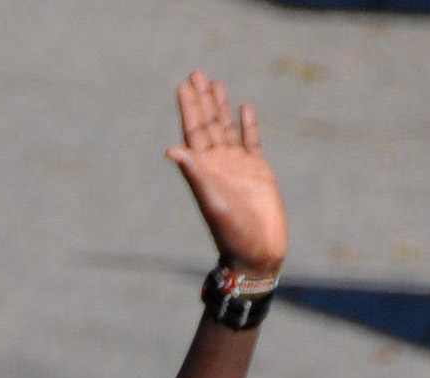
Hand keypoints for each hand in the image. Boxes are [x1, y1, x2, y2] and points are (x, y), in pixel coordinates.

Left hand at [165, 71, 286, 276]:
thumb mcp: (211, 200)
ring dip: (220, 107)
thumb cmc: (231, 231)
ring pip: (227, 129)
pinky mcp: (259, 171)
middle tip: (196, 74)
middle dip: (202, 100)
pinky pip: (251, 141)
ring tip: (215, 83)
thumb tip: (171, 149)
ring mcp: (238, 166)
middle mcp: (218, 164)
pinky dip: (247, 125)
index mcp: (203, 169)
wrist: (256, 251)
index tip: (183, 85)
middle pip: (208, 125)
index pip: (193, 132)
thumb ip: (194, 174)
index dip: (188, 108)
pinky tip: (243, 108)